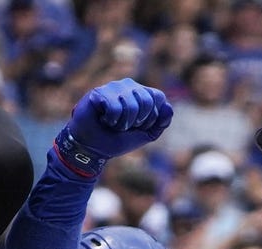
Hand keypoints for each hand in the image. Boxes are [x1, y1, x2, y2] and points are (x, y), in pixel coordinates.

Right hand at [53, 78, 172, 176]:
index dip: (151, 118)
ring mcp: (114, 87)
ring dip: (122, 124)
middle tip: (124, 126)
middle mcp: (129, 86)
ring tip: (112, 124)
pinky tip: (102, 119)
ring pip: (131, 106)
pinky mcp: (99, 92)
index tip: (139, 126)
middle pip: (147, 101)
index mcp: (142, 94)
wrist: (93, 148)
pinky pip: (115, 108)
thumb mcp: (145, 134)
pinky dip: (110, 120)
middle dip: (137, 122)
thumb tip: (168, 107)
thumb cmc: (117, 139)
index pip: (158, 97)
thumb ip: (161, 123)